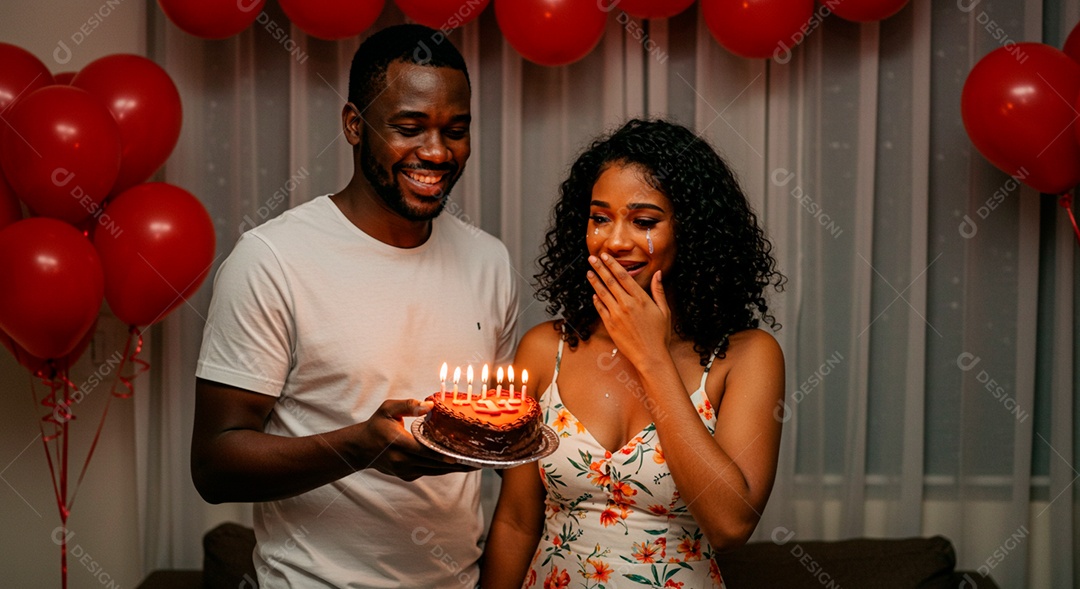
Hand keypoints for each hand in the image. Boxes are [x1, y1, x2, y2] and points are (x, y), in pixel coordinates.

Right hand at [355, 398, 475, 480]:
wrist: (361, 449)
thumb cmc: (377, 425)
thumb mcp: (388, 409)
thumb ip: (409, 405)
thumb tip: (430, 405)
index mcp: (397, 443)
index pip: (425, 450)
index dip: (444, 454)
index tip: (462, 456)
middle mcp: (402, 460)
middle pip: (434, 463)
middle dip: (457, 463)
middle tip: (478, 460)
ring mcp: (405, 471)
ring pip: (435, 470)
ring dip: (455, 469)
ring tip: (474, 464)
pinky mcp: (408, 476)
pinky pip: (430, 472)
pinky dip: (444, 468)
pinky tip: (459, 464)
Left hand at [586, 253, 671, 366]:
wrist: (650, 355)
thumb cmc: (660, 334)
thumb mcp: (664, 310)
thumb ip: (658, 290)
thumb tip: (658, 273)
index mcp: (640, 298)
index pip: (623, 276)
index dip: (612, 264)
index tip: (605, 256)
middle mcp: (627, 304)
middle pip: (610, 281)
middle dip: (600, 268)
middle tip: (592, 258)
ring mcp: (617, 314)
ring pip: (602, 293)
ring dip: (594, 281)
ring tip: (588, 272)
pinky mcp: (610, 325)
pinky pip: (600, 309)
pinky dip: (596, 300)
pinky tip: (593, 294)